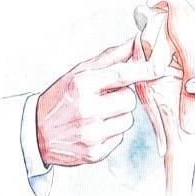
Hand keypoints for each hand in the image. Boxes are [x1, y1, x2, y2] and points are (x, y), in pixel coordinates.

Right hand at [36, 41, 168, 166]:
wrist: (36, 133)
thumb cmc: (60, 99)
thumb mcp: (78, 73)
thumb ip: (109, 58)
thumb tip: (135, 42)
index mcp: (81, 85)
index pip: (120, 74)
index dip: (142, 70)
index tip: (158, 67)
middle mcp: (86, 109)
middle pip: (129, 101)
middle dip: (122, 99)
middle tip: (106, 99)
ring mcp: (91, 134)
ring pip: (127, 121)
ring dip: (118, 117)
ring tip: (99, 115)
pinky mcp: (94, 153)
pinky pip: (119, 139)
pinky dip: (111, 134)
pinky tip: (94, 130)